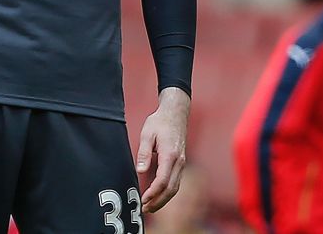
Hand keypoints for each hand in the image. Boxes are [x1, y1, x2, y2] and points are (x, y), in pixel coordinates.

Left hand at [136, 87, 189, 212]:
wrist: (176, 112)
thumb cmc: (160, 122)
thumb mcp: (147, 133)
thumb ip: (144, 153)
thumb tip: (140, 171)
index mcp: (170, 154)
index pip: (163, 180)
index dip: (153, 193)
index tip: (142, 200)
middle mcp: (179, 161)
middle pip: (171, 188)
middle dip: (158, 202)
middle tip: (145, 210)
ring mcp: (182, 162)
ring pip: (176, 187)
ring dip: (164, 199)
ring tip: (150, 207)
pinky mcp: (181, 162)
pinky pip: (176, 182)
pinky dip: (168, 192)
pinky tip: (159, 196)